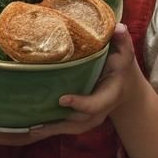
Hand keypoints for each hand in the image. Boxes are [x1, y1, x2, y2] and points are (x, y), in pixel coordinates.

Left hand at [28, 24, 145, 139]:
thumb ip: (122, 41)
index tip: (62, 99)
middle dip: (59, 124)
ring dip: (52, 130)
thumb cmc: (122, 68)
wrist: (127, 88)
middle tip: (37, 124)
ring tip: (30, 130)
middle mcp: (101, 110)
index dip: (80, 103)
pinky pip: (66, 128)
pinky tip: (32, 129)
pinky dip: (50, 130)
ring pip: (72, 128)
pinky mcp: (82, 120)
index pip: (95, 103)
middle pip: (80, 122)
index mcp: (110, 94)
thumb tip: (118, 27)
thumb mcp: (125, 54)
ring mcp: (92, 118)